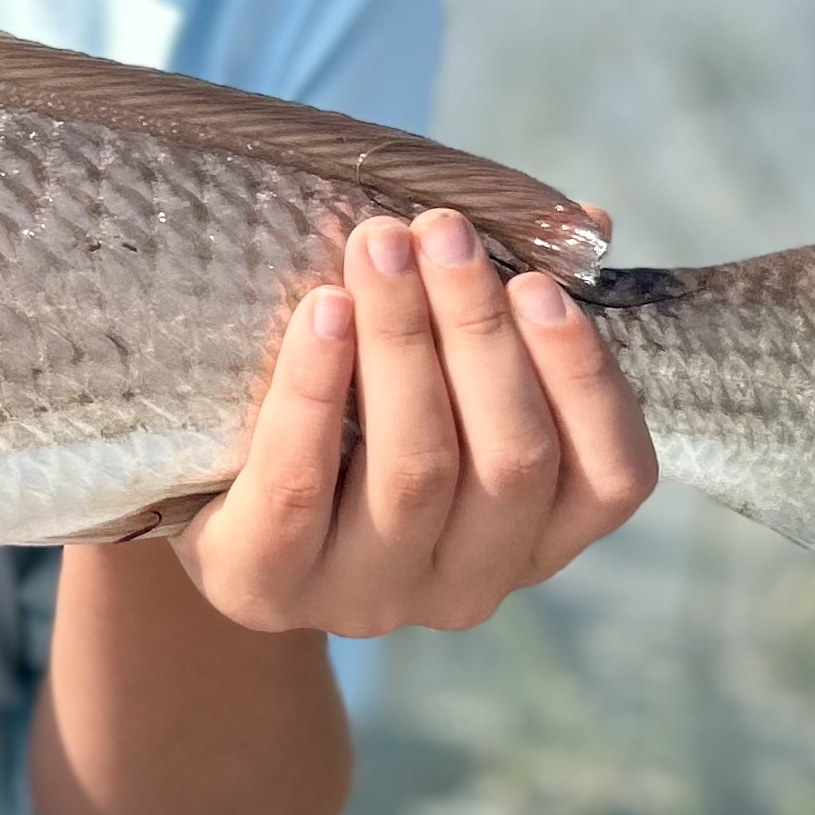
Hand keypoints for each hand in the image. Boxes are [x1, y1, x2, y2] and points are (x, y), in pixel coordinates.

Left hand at [173, 208, 656, 636]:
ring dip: (403, 342)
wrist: (204, 492)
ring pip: (416, 470)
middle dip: (479, 330)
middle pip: (510, 459)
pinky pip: (302, 485)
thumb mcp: (432, 374)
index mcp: (533, 539)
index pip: (610, 478)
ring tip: (378, 245)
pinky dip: (316, 390)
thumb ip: (506, 309)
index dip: (585, 377)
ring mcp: (367, 598)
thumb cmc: (347, 411)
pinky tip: (323, 311)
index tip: (537, 281)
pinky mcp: (266, 584)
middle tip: (440, 228)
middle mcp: (466, 586)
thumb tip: (591, 217)